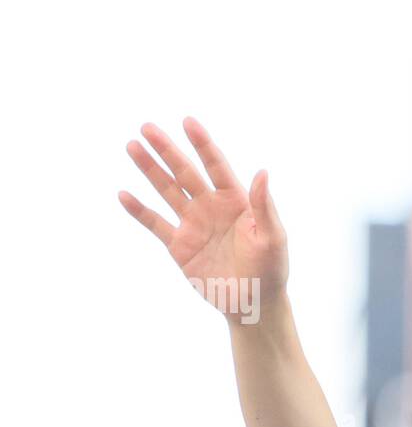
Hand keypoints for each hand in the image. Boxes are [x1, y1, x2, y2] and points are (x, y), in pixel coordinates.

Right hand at [119, 117, 288, 320]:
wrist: (253, 304)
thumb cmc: (270, 270)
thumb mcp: (272, 238)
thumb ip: (265, 206)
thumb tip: (263, 172)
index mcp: (236, 201)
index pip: (217, 166)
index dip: (203, 145)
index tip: (188, 122)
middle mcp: (212, 207)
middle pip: (185, 172)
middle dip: (167, 150)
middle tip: (147, 127)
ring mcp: (193, 225)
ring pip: (167, 191)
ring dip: (150, 170)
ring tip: (132, 147)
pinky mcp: (179, 246)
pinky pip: (155, 224)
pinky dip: (139, 210)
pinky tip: (124, 194)